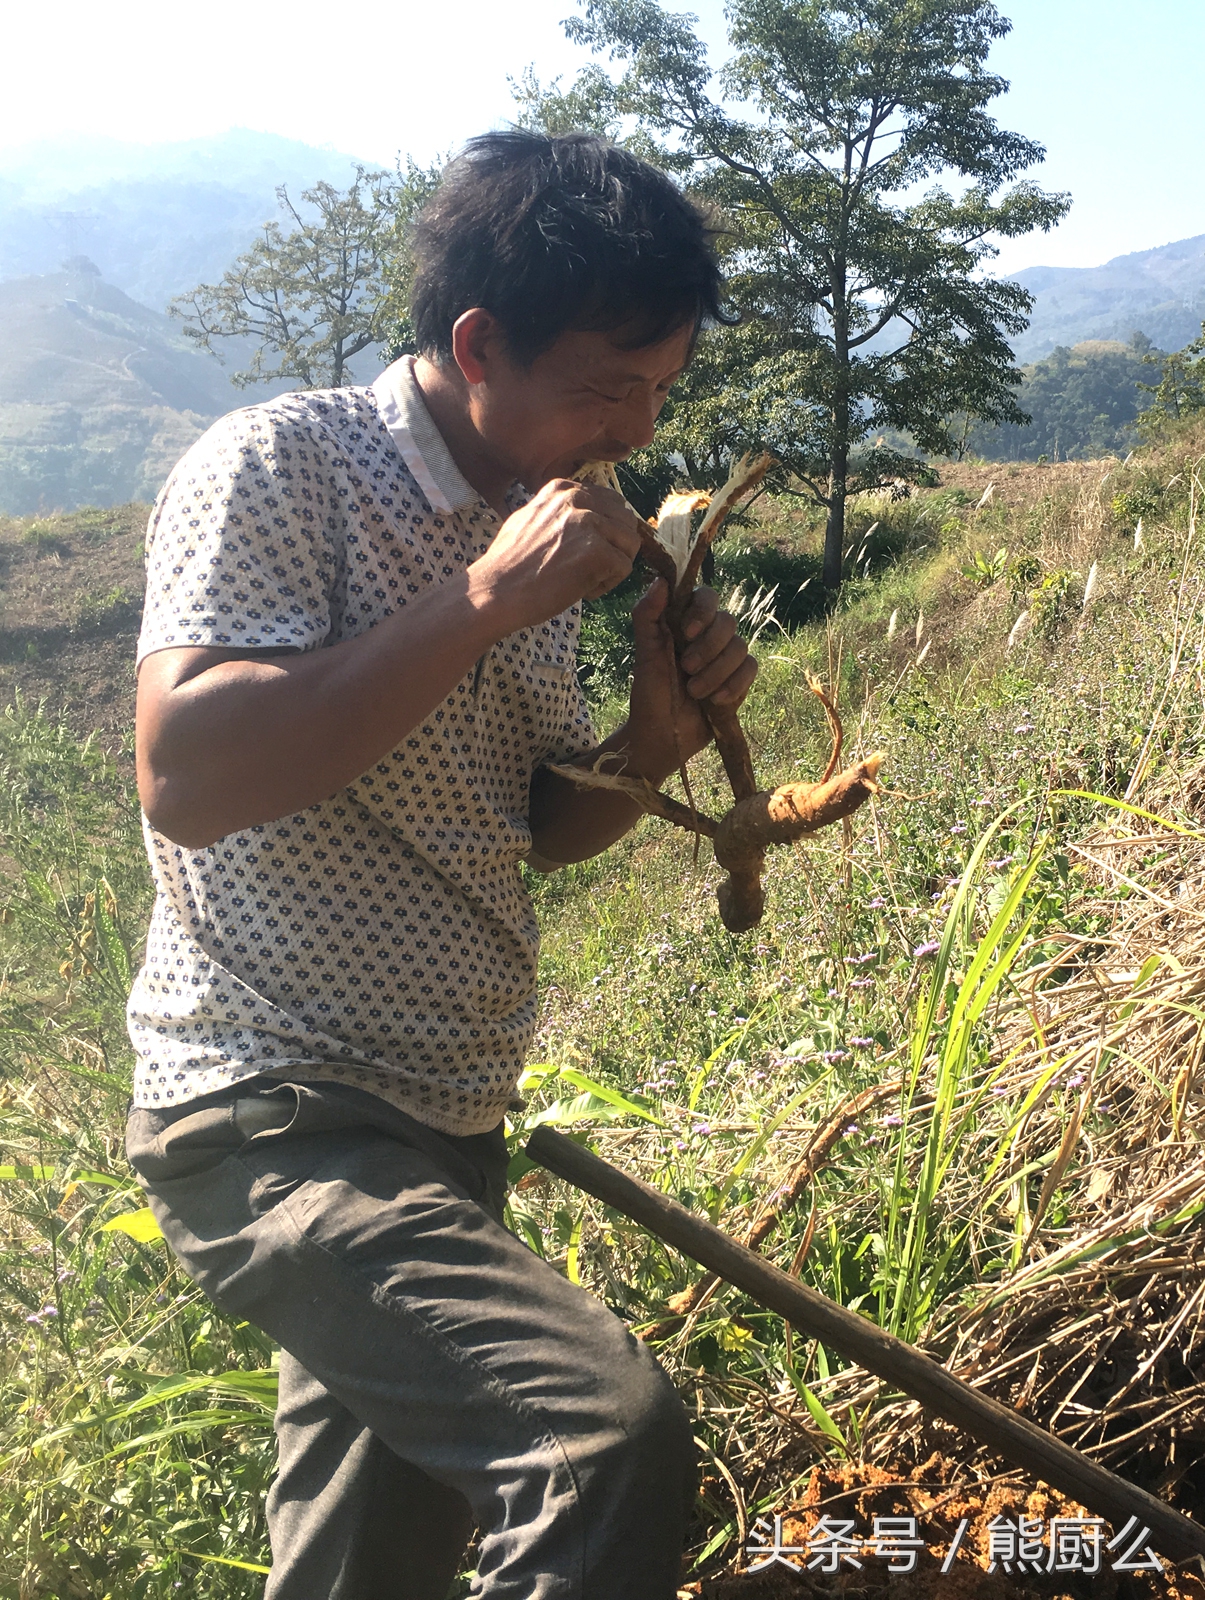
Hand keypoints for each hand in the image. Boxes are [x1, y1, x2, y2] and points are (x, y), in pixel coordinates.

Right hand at [467, 479, 642, 635]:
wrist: (496, 590)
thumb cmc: (508, 565)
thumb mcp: (529, 520)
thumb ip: (558, 512)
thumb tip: (586, 515)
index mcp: (562, 489)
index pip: (608, 501)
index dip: (604, 531)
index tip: (585, 551)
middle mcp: (577, 499)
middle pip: (625, 520)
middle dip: (615, 547)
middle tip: (591, 568)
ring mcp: (588, 523)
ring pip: (629, 544)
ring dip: (612, 567)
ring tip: (586, 580)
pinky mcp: (597, 551)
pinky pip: (623, 567)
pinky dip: (607, 584)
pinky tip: (583, 591)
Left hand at [623, 580, 757, 779]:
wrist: (662, 733)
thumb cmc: (650, 692)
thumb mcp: (644, 653)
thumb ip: (647, 615)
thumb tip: (660, 580)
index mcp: (686, 622)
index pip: (707, 597)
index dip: (702, 611)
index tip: (686, 632)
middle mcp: (709, 636)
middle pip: (728, 622)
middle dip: (708, 648)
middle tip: (686, 668)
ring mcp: (727, 658)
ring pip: (740, 647)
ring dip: (716, 672)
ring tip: (694, 692)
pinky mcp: (740, 680)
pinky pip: (750, 669)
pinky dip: (733, 685)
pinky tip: (714, 700)